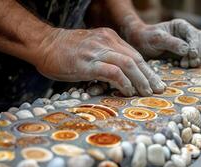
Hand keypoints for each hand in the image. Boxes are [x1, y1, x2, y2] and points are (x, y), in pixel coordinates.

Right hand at [35, 28, 165, 96]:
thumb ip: (107, 58)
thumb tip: (122, 76)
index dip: (147, 70)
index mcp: (109, 38)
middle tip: (157, 90)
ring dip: (140, 80)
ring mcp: (98, 51)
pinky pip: (113, 72)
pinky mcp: (88, 63)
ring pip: (129, 64)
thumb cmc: (65, 51)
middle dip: (149, 76)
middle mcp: (107, 42)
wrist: (43, 44)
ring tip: (146, 93)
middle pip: (136, 59)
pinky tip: (127, 91)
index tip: (155, 83)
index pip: (135, 55)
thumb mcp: (91, 49)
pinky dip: (124, 82)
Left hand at [124, 19, 200, 67]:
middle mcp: (187, 35)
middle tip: (189, 63)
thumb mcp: (157, 39)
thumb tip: (187, 50)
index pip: (195, 34)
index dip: (196, 45)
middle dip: (198, 53)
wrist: (141, 45)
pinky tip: (181, 66)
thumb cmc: (147, 39)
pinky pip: (195, 59)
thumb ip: (172, 43)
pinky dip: (191, 64)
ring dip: (196, 60)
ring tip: (185, 65)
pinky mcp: (186, 55)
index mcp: (182, 26)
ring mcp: (188, 45)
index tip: (192, 54)